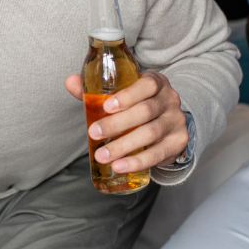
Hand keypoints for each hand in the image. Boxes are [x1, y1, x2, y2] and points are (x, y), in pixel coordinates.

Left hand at [64, 70, 188, 174]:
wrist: (168, 124)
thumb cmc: (138, 106)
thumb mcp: (123, 95)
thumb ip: (96, 90)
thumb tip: (70, 82)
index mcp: (156, 83)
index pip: (147, 85)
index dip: (127, 96)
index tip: (106, 106)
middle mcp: (170, 100)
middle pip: (145, 111)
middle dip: (117, 124)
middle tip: (94, 134)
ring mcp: (176, 121)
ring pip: (150, 133)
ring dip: (124, 146)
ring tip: (103, 156)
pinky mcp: (178, 142)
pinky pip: (158, 153)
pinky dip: (138, 161)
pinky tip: (120, 167)